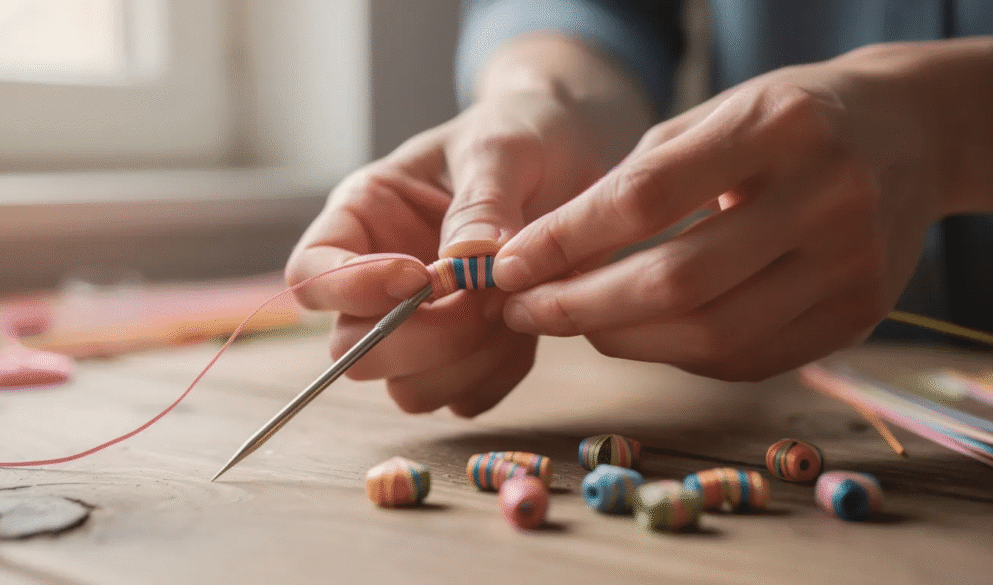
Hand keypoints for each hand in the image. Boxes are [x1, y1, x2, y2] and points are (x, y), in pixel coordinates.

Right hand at [285, 86, 612, 415]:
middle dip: (422, 336)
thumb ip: (481, 201)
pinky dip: (496, 375)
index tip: (419, 276)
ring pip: (407, 389)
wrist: (570, 156)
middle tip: (485, 296)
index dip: (352, 290)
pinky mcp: (464, 355)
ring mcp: (421, 325)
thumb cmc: (522, 134)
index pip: (312, 276)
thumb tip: (467, 259)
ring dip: (465, 362)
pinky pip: (464, 398)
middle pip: (353, 349)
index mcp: (365, 217)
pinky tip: (525, 328)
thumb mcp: (502, 147)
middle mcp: (380, 280)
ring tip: (512, 306)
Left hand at [493, 43, 963, 380]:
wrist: (909, 134)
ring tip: (575, 323)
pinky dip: (679, 354)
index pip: (647, 197)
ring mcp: (851, 263)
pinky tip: (643, 335)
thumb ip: (636, 181)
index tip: (507, 266)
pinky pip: (747, 359)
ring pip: (713, 335)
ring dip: (624, 340)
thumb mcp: (711, 117)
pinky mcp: (859, 314)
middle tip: (525, 311)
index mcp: (776, 127)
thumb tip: (547, 255)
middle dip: (582, 307)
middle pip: (678, 281)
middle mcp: (825, 197)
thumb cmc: (785, 120)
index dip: (566, 239)